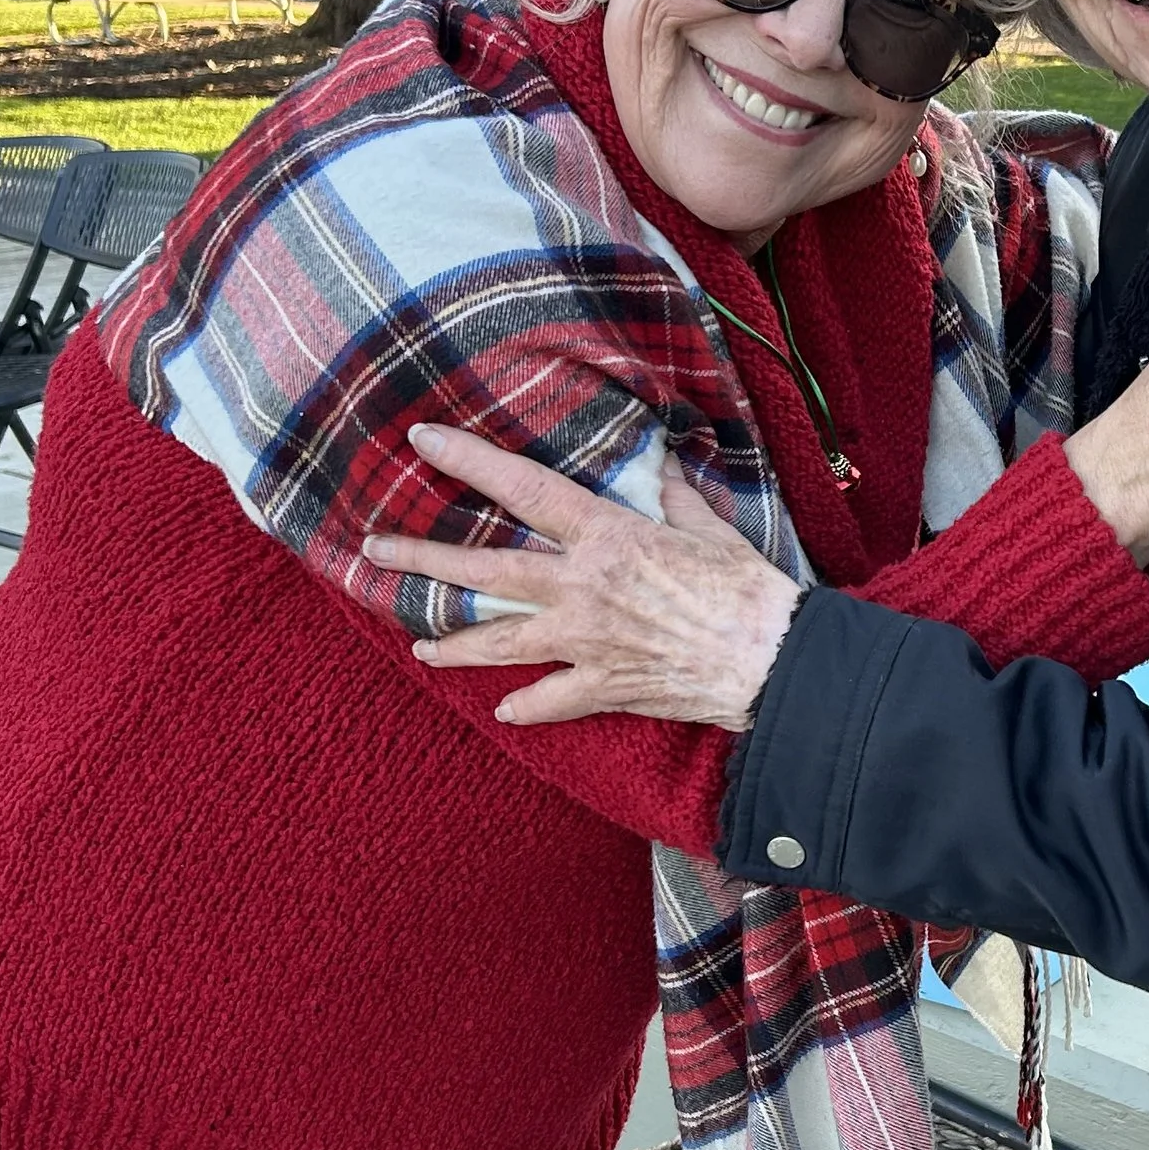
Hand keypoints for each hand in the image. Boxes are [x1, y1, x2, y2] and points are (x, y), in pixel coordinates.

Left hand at [361, 425, 799, 726]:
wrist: (772, 659)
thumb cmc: (747, 588)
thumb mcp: (708, 527)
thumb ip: (672, 497)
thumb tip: (659, 467)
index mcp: (606, 536)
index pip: (522, 489)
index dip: (469, 461)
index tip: (424, 441)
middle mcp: (582, 588)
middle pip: (484, 570)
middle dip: (423, 558)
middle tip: (375, 548)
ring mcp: (586, 642)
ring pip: (500, 642)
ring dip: (454, 644)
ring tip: (421, 643)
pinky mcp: (603, 686)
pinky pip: (550, 700)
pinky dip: (527, 705)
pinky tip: (505, 708)